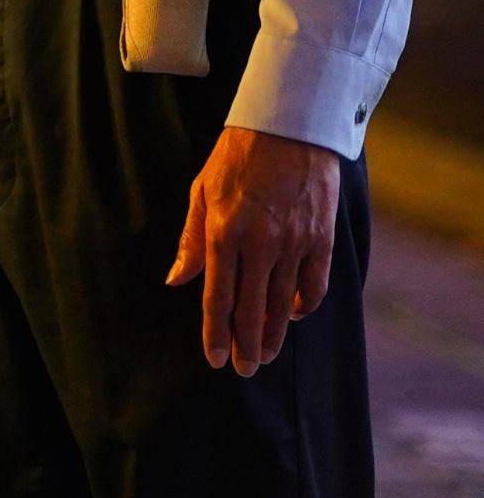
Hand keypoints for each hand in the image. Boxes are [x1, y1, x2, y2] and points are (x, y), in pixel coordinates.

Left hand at [169, 125, 342, 373]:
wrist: (288, 127)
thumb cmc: (236, 157)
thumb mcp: (201, 191)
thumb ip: (191, 239)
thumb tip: (175, 279)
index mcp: (223, 232)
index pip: (217, 296)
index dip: (214, 332)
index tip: (214, 359)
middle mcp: (259, 243)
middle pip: (252, 308)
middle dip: (247, 344)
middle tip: (245, 370)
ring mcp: (294, 243)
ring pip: (284, 303)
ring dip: (275, 333)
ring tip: (267, 355)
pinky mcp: (322, 239)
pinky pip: (315, 284)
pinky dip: (305, 304)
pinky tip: (295, 314)